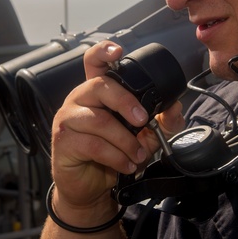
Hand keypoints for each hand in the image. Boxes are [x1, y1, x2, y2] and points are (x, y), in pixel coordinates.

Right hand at [49, 41, 183, 225]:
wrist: (90, 187)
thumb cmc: (111, 155)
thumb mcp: (143, 137)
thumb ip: (161, 122)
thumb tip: (174, 108)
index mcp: (97, 92)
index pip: (94, 62)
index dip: (104, 52)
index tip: (118, 51)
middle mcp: (79, 99)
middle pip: (100, 86)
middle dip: (126, 102)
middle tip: (142, 121)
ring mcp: (68, 119)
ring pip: (99, 120)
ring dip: (125, 140)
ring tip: (137, 155)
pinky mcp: (63, 141)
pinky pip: (93, 145)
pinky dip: (116, 157)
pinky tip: (125, 165)